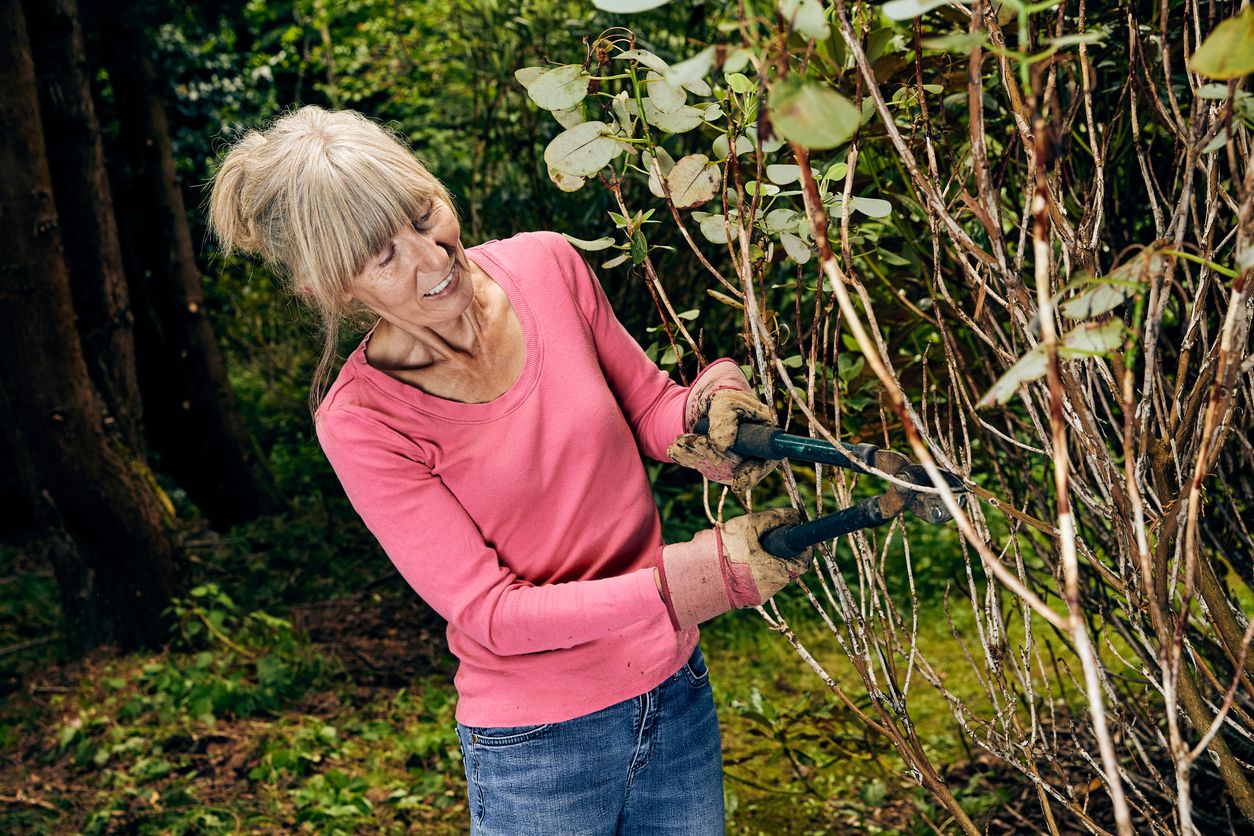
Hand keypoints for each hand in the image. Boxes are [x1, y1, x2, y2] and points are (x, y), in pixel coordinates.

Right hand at [656, 507, 812, 629]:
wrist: (693, 575)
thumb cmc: (722, 547)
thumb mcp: (747, 525)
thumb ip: (773, 519)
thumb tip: (794, 516)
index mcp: (774, 571)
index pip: (802, 560)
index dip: (801, 545)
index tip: (796, 534)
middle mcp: (770, 588)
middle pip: (787, 566)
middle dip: (779, 551)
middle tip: (767, 539)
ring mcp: (759, 596)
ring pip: (773, 573)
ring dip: (766, 560)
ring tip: (746, 550)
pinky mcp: (748, 599)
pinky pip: (760, 581)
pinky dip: (754, 570)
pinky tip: (739, 562)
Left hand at [668, 361, 781, 491]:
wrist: (708, 400)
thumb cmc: (725, 398)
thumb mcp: (725, 401)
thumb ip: (725, 419)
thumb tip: (722, 446)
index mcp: (763, 437)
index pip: (764, 462)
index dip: (752, 474)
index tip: (737, 481)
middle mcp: (749, 456)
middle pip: (733, 467)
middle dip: (712, 456)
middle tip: (697, 441)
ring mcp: (730, 463)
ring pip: (712, 467)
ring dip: (695, 454)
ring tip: (680, 441)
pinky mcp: (712, 465)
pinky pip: (698, 465)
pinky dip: (684, 456)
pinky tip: (675, 448)